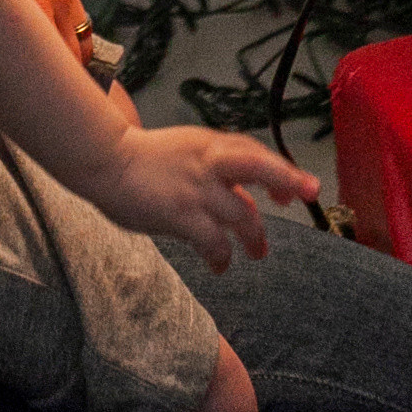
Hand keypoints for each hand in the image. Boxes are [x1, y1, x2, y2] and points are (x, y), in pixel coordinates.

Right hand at [78, 124, 319, 269]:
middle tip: (308, 193)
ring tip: (256, 253)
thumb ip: (211, 170)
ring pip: (241, 215)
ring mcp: (196, 188)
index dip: (278, 170)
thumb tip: (242, 201)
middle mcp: (208, 162)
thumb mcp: (182, 152)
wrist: (103, 160)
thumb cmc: (138, 160)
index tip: (293, 191)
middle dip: (287, 179)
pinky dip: (221, 257)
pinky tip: (218, 266)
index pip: (252, 152)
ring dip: (254, 238)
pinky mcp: (182, 213)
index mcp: (207, 144)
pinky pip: (214, 241)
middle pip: (258, 165)